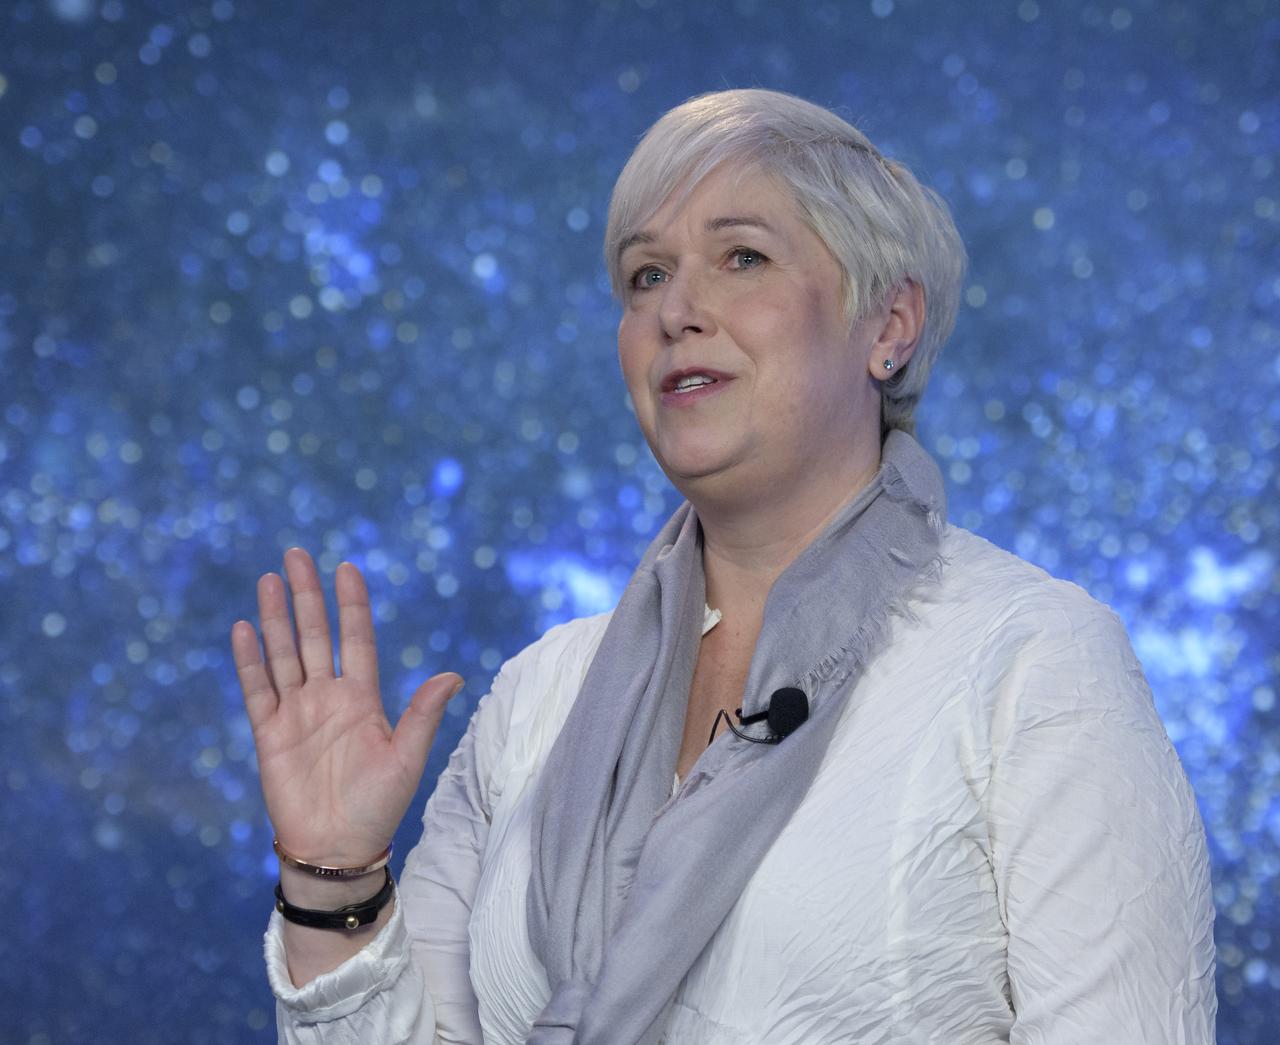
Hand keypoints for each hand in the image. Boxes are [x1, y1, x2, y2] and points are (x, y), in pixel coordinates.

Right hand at [231, 547, 462, 867]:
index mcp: (363, 699)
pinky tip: (245, 628)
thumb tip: (453, 675)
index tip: (347, 567)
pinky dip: (249, 660)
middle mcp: (328, 697)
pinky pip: (257, 690)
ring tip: (270, 579)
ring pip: (283, 654)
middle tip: (297, 554)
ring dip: (276, 617)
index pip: (357, 639)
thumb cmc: (379, 807)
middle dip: (306, 596)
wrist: (337, 849)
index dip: (351, 605)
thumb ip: (422, 715)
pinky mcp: (269, 734)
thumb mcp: (406, 759)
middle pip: (314, 635)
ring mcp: (296, 713)